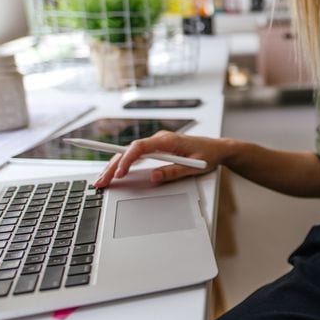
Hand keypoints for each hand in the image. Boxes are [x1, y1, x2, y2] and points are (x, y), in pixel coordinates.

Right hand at [93, 131, 224, 187]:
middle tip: (101, 181)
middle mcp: (159, 139)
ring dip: (115, 165)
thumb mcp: (194, 167)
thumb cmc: (208, 155)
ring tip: (103, 179)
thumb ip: (173, 171)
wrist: (217, 149)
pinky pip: (136, 155)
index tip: (120, 172)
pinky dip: (124, 163)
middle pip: (130, 150)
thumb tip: (153, 176)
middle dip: (113, 165)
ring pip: (130, 152)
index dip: (127, 159)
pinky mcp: (157, 148)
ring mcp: (157, 143)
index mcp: (168, 140)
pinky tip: (114, 172)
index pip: (140, 147)